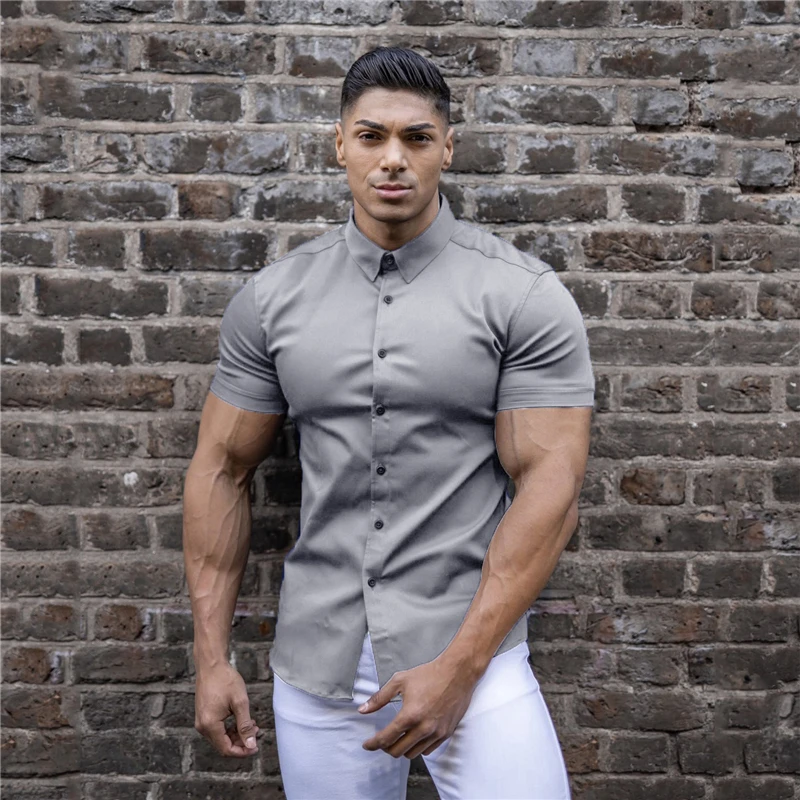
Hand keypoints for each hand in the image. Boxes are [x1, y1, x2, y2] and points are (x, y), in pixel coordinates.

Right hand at [194, 662, 259, 756]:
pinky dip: (229, 728)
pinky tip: (241, 719)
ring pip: (221, 737)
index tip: (256, 747)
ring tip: (252, 724)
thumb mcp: (240, 702)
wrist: (211, 665)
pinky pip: (217, 729)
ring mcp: (201, 721)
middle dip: (241, 742)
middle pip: (223, 745)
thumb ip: (245, 726)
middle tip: (256, 731)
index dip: (242, 751)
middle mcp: (202, 726)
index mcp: (210, 725)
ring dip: (236, 734)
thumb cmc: (225, 680)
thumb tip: (251, 744)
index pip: (226, 749)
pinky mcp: (203, 715)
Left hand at [359, 654, 478, 759]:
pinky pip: (427, 750)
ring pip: (412, 754)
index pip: (386, 738)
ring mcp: (436, 733)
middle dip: (386, 747)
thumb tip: (363, 709)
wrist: (457, 673)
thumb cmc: (429, 674)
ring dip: (402, 748)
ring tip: (398, 738)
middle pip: (397, 751)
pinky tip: (414, 737)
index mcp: (410, 715)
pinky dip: (417, 747)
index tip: (367, 745)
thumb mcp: (400, 681)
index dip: (373, 744)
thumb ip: (379, 698)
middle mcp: (423, 728)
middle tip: (382, 740)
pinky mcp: (446, 733)